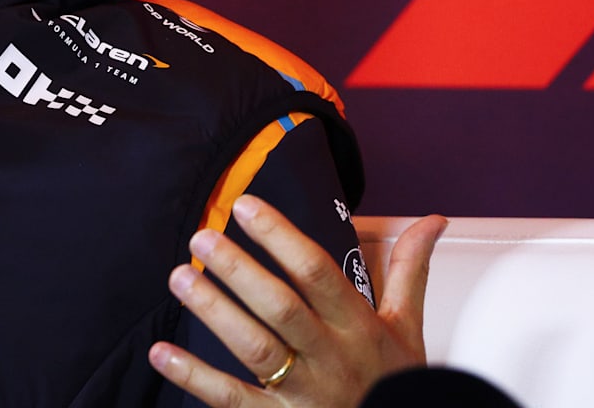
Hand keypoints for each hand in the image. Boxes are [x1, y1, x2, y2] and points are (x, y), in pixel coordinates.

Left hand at [148, 195, 447, 407]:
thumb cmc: (396, 385)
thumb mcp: (408, 328)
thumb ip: (410, 269)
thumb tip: (432, 219)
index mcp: (357, 327)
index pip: (317, 273)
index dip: (280, 236)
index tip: (244, 206)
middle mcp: (329, 357)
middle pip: (281, 307)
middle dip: (240, 271)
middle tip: (202, 237)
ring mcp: (302, 393)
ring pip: (255, 349)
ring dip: (215, 312)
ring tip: (181, 276)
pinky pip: (232, 399)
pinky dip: (194, 377)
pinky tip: (161, 352)